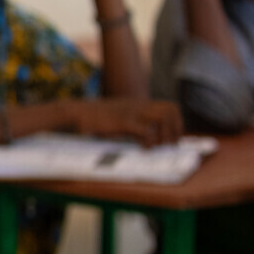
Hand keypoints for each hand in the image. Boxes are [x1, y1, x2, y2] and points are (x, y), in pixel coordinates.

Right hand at [66, 98, 183, 147]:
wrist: (76, 113)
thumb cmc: (95, 119)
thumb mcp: (118, 117)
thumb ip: (133, 123)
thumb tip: (146, 138)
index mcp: (139, 104)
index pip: (170, 107)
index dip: (176, 123)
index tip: (172, 139)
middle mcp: (139, 105)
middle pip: (170, 109)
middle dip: (175, 129)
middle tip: (168, 145)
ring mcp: (131, 112)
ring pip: (163, 117)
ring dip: (164, 134)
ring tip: (157, 147)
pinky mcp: (123, 121)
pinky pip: (146, 130)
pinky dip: (150, 141)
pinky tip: (144, 149)